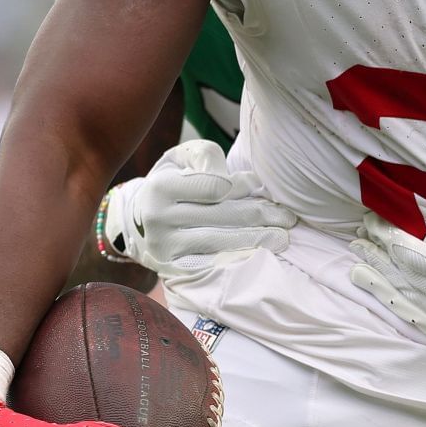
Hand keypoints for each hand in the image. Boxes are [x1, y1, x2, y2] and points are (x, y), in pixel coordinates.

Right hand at [104, 140, 295, 278]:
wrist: (137, 220)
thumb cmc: (172, 182)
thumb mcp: (182, 158)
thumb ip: (208, 156)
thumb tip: (237, 181)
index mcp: (161, 187)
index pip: (214, 187)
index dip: (242, 186)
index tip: (257, 185)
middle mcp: (159, 219)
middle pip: (222, 216)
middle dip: (261, 215)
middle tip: (288, 217)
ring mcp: (165, 248)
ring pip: (220, 242)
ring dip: (257, 240)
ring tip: (283, 238)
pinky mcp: (172, 270)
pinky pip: (211, 265)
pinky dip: (238, 260)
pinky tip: (259, 256)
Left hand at [348, 211, 425, 348]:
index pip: (408, 253)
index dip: (386, 236)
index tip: (371, 221)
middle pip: (400, 276)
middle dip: (376, 256)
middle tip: (356, 239)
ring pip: (402, 301)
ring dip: (377, 281)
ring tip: (357, 266)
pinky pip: (415, 322)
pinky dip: (394, 307)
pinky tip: (382, 296)